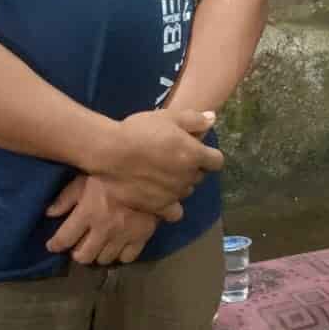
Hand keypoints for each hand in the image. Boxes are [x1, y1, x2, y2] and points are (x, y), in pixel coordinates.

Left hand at [46, 175, 180, 264]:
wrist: (151, 168)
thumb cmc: (113, 171)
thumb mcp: (85, 178)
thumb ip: (66, 197)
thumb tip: (49, 213)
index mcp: (88, 212)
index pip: (64, 238)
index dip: (55, 244)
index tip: (53, 245)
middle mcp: (104, 229)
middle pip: (84, 256)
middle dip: (77, 254)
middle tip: (77, 247)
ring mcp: (124, 235)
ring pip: (105, 259)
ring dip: (98, 254)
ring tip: (97, 245)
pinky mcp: (142, 237)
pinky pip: (128, 257)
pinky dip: (120, 255)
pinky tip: (117, 246)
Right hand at [94, 108, 223, 212]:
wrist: (111, 152)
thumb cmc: (140, 130)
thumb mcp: (169, 116)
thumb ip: (195, 119)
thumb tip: (213, 119)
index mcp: (195, 155)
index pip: (216, 161)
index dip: (207, 155)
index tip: (193, 149)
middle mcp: (188, 177)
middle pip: (200, 176)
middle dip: (191, 168)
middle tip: (171, 158)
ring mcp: (175, 194)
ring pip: (186, 191)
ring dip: (179, 184)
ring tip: (161, 175)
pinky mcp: (159, 207)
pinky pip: (175, 212)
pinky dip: (171, 205)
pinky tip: (161, 196)